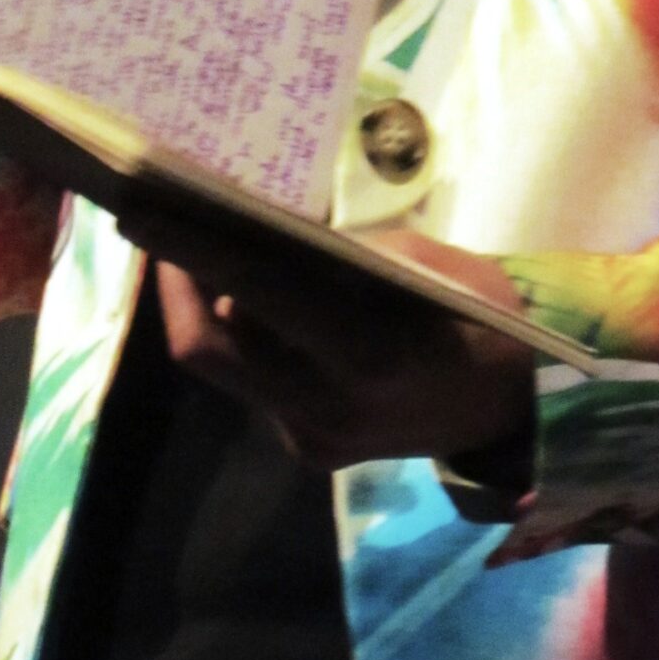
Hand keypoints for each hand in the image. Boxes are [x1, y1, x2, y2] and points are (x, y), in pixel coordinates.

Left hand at [126, 208, 535, 474]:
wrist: (517, 404)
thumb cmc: (476, 312)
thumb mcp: (417, 259)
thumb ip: (335, 253)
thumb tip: (258, 225)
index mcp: (362, 354)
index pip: (252, 292)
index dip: (190, 251)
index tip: (141, 210)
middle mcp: (324, 408)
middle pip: (209, 347)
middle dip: (174, 283)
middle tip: (150, 223)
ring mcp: (312, 438)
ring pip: (229, 366)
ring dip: (208, 305)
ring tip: (191, 247)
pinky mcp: (309, 449)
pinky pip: (257, 383)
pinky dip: (248, 334)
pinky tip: (249, 295)